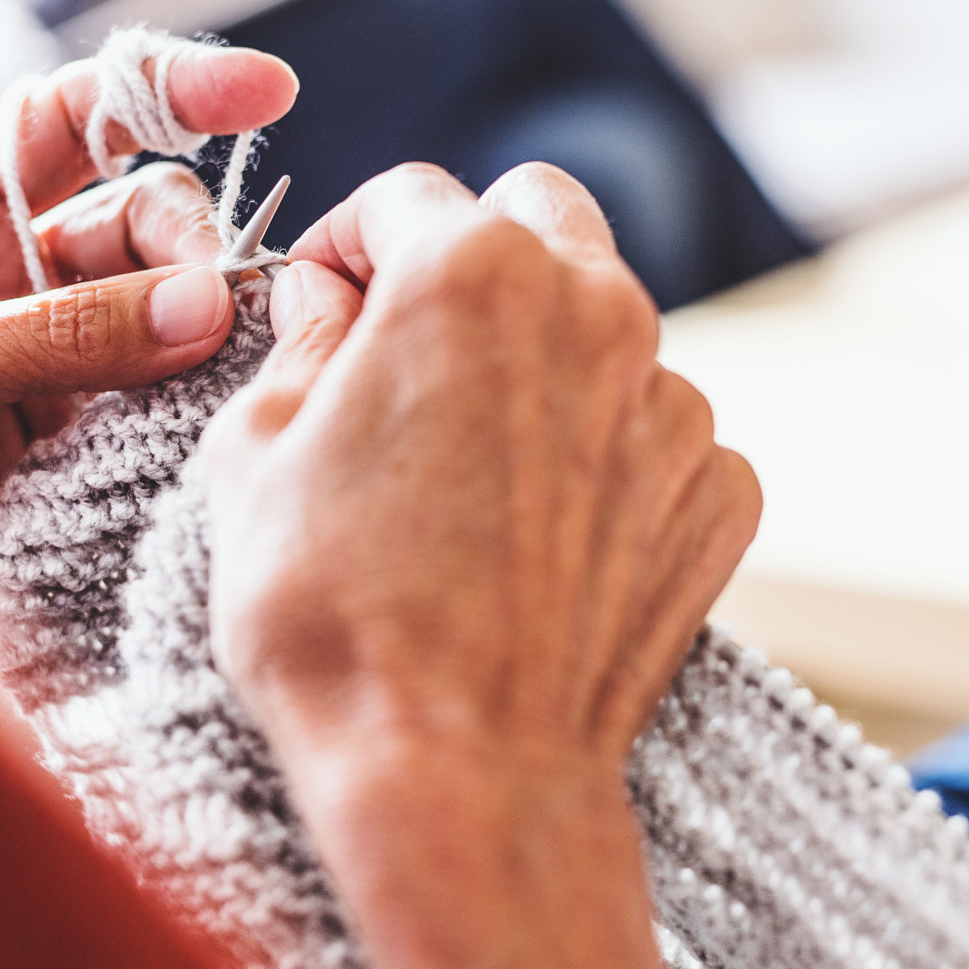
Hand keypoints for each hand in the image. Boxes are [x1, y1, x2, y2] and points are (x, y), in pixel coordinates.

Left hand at [0, 46, 296, 677]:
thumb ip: (48, 334)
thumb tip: (201, 302)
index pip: (71, 124)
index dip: (163, 92)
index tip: (262, 92)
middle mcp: (27, 294)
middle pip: (148, 221)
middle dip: (193, 241)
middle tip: (212, 303)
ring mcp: (76, 382)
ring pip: (183, 320)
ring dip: (217, 329)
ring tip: (230, 363)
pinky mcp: (110, 466)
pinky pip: (188, 417)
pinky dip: (219, 410)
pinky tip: (227, 418)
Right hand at [201, 162, 760, 968]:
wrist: (458, 772)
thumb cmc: (331, 614)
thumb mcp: (252, 452)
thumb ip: (298, 342)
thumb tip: (326, 300)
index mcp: (469, 271)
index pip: (403, 196)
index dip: (344, 241)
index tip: (322, 295)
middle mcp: (595, 308)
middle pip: (536, 218)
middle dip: (470, 253)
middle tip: (408, 340)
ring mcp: (672, 402)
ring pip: (608, 324)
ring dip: (545, 355)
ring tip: (472, 457)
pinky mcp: (717, 490)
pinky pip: (661, 431)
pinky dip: (608, 452)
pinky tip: (543, 528)